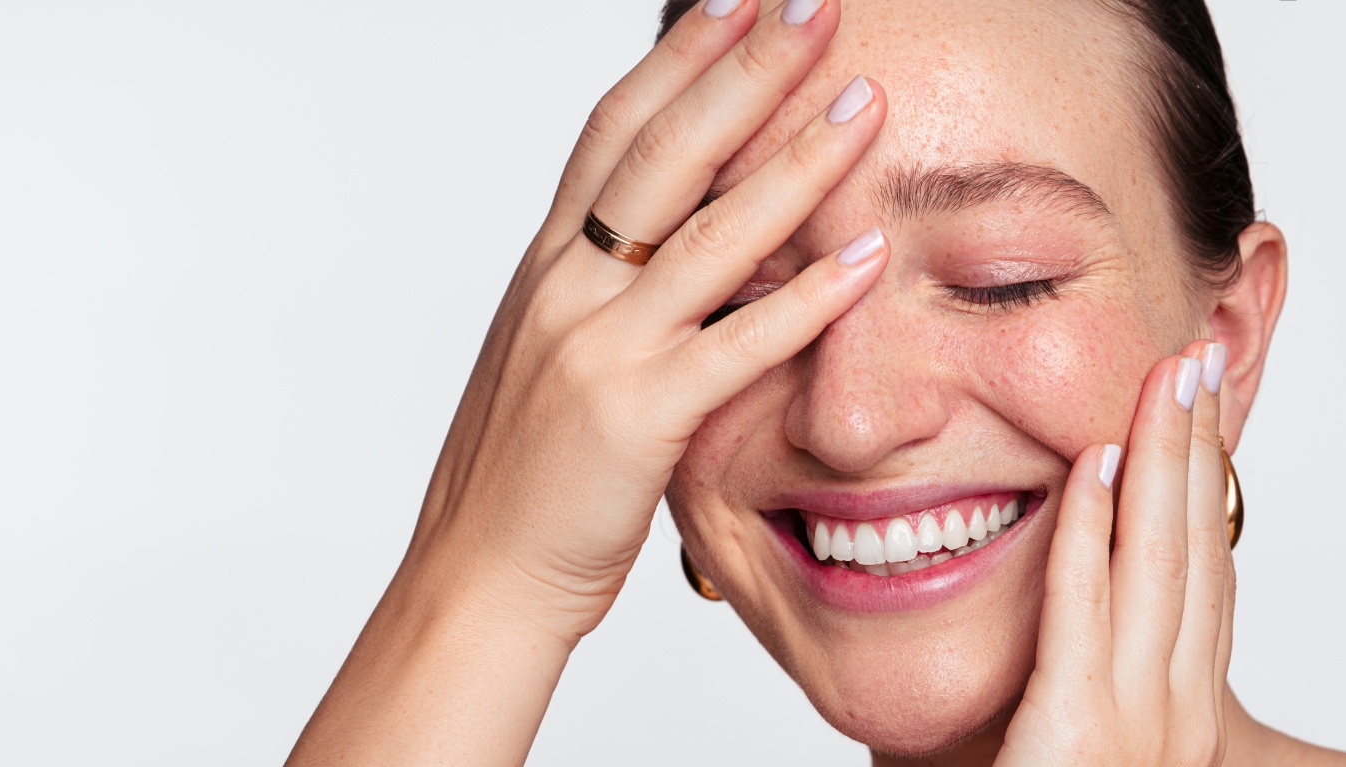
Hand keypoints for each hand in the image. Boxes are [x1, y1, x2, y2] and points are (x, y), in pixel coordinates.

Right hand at [403, 0, 884, 638]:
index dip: (678, 57)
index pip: (616, 129)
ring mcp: (597, 348)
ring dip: (796, 160)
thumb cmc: (524, 478)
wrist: (476, 580)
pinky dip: (808, 301)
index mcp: (548, 265)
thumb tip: (676, 241)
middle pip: (664, 150)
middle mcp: (566, 287)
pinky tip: (869, 260)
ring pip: (708, 232)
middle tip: (813, 5)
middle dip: (744, 69)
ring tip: (865, 100)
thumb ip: (610, 293)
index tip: (734, 0)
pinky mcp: (635, 418)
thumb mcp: (554, 356)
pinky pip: (738, 346)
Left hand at [997, 341, 1235, 766]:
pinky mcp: (1075, 731)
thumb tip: (1080, 632)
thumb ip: (1089, 694)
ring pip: (1158, 562)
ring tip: (1169, 376)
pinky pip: (1082, 608)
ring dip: (1164, 458)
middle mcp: (1177, 713)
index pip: (1206, 579)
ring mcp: (1136, 721)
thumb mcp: (1089, 753)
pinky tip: (1092, 462)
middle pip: (1198, 552)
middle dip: (1201, 450)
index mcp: (1183, 718)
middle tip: (1201, 360)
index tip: (1205, 414)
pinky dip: (1091, 528)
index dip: (1209, 489)